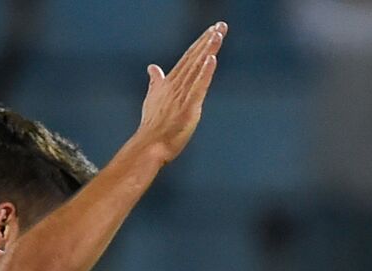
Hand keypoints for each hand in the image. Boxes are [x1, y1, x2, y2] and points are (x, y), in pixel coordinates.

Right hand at [136, 23, 226, 163]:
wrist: (150, 145)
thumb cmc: (153, 125)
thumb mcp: (153, 97)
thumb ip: (156, 81)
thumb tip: (152, 66)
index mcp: (171, 82)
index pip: (188, 57)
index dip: (201, 43)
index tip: (212, 30)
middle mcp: (177, 84)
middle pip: (195, 57)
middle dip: (208, 40)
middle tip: (221, 25)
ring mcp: (183, 95)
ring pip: (198, 68)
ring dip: (208, 50)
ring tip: (218, 34)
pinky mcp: (189, 108)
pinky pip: (199, 87)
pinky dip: (205, 73)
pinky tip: (212, 59)